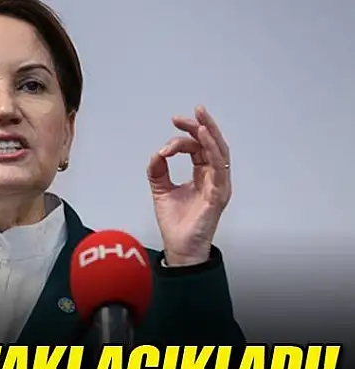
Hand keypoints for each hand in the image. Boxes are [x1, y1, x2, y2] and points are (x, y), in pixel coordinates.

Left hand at [146, 105, 231, 265]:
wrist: (179, 247)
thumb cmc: (176, 223)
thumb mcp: (160, 190)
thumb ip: (158, 170)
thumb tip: (157, 153)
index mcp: (202, 175)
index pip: (197, 148)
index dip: (182, 139)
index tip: (164, 146)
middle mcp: (213, 178)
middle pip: (212, 145)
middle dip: (201, 126)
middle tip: (191, 112)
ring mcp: (219, 186)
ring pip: (220, 152)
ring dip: (210, 134)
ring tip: (200, 119)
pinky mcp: (218, 195)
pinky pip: (220, 168)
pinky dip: (212, 151)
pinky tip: (204, 138)